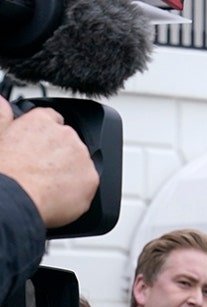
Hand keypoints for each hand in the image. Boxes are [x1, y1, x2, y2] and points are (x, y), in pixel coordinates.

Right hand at [0, 102, 97, 227]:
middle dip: (59, 154)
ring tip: (49, 184)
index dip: (47, 133)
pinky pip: (88, 182)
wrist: (16, 197)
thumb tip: (2, 102)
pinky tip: (59, 195)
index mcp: (42, 121)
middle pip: (68, 142)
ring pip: (80, 162)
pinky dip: (78, 189)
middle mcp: (65, 134)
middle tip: (43, 169)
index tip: (43, 144)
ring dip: (70, 170)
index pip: (52, 117)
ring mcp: (81, 156)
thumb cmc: (6, 170)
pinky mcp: (91, 177)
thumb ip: (3, 115)